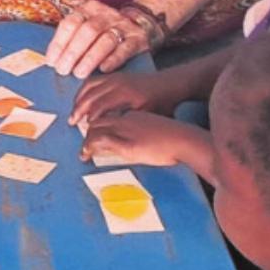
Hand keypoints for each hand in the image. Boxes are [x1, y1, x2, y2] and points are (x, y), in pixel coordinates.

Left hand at [46, 0, 149, 77]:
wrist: (139, 24)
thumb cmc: (102, 32)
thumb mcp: (86, 27)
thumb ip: (70, 40)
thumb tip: (52, 62)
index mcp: (88, 9)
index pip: (70, 23)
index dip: (58, 44)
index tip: (51, 62)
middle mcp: (106, 15)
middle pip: (87, 31)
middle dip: (72, 52)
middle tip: (63, 71)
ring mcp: (123, 26)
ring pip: (106, 40)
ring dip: (90, 59)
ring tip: (79, 74)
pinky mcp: (138, 39)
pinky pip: (125, 49)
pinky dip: (113, 59)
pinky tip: (103, 69)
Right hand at [70, 71, 175, 129]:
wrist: (171, 84)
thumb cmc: (162, 102)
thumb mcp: (148, 116)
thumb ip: (129, 122)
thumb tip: (110, 130)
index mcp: (127, 94)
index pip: (100, 105)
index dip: (90, 117)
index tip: (85, 128)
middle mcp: (118, 83)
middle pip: (90, 95)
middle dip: (79, 110)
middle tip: (72, 122)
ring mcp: (115, 77)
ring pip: (88, 87)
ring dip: (78, 100)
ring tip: (74, 112)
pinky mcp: (115, 75)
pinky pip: (92, 81)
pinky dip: (83, 91)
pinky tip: (81, 100)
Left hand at [79, 111, 197, 168]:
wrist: (186, 140)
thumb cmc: (176, 140)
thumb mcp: (154, 134)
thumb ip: (140, 137)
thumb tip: (132, 147)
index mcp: (134, 115)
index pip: (108, 117)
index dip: (96, 126)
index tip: (91, 136)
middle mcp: (127, 119)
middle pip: (98, 122)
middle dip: (87, 134)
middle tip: (83, 148)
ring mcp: (126, 130)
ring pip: (96, 130)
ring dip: (86, 143)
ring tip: (83, 154)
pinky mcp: (127, 144)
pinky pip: (102, 141)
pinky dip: (90, 147)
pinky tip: (86, 154)